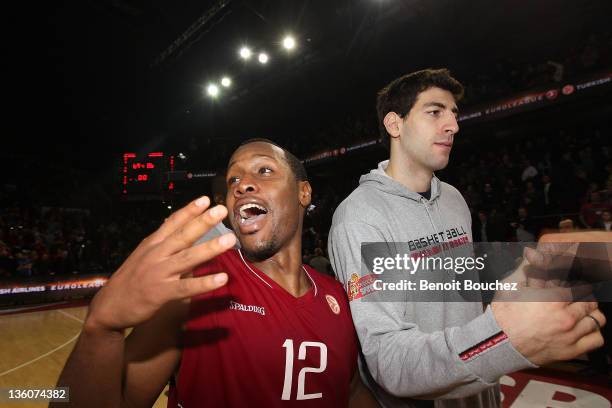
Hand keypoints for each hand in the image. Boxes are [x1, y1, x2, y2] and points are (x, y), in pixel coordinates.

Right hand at [85, 196, 235, 332]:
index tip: (206, 199)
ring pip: (187, 258)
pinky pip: (187, 287)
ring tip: (230, 239)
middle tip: (221, 210)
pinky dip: (204, 283)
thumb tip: (186, 232)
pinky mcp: (161, 293)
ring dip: (210, 248)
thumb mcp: (145, 255)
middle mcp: (156, 254)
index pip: (172, 222)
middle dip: (202, 222)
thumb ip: (165, 244)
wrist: (108, 307)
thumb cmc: (131, 280)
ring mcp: (159, 273)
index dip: (189, 210)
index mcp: (152, 244)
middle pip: (182, 235)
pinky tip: (222, 278)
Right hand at [491, 231, 609, 365]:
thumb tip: (531, 252)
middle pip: (591, 300)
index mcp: (553, 299)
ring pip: (597, 319)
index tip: (571, 283)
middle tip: (575, 297)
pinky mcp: (571, 351)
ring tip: (580, 313)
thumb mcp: (510, 286)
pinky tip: (582, 329)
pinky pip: (596, 339)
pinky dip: (593, 332)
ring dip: (590, 313)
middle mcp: (566, 317)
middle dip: (584, 296)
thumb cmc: (503, 314)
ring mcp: (570, 335)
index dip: (575, 282)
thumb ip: (526, 268)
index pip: (580, 285)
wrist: (497, 343)